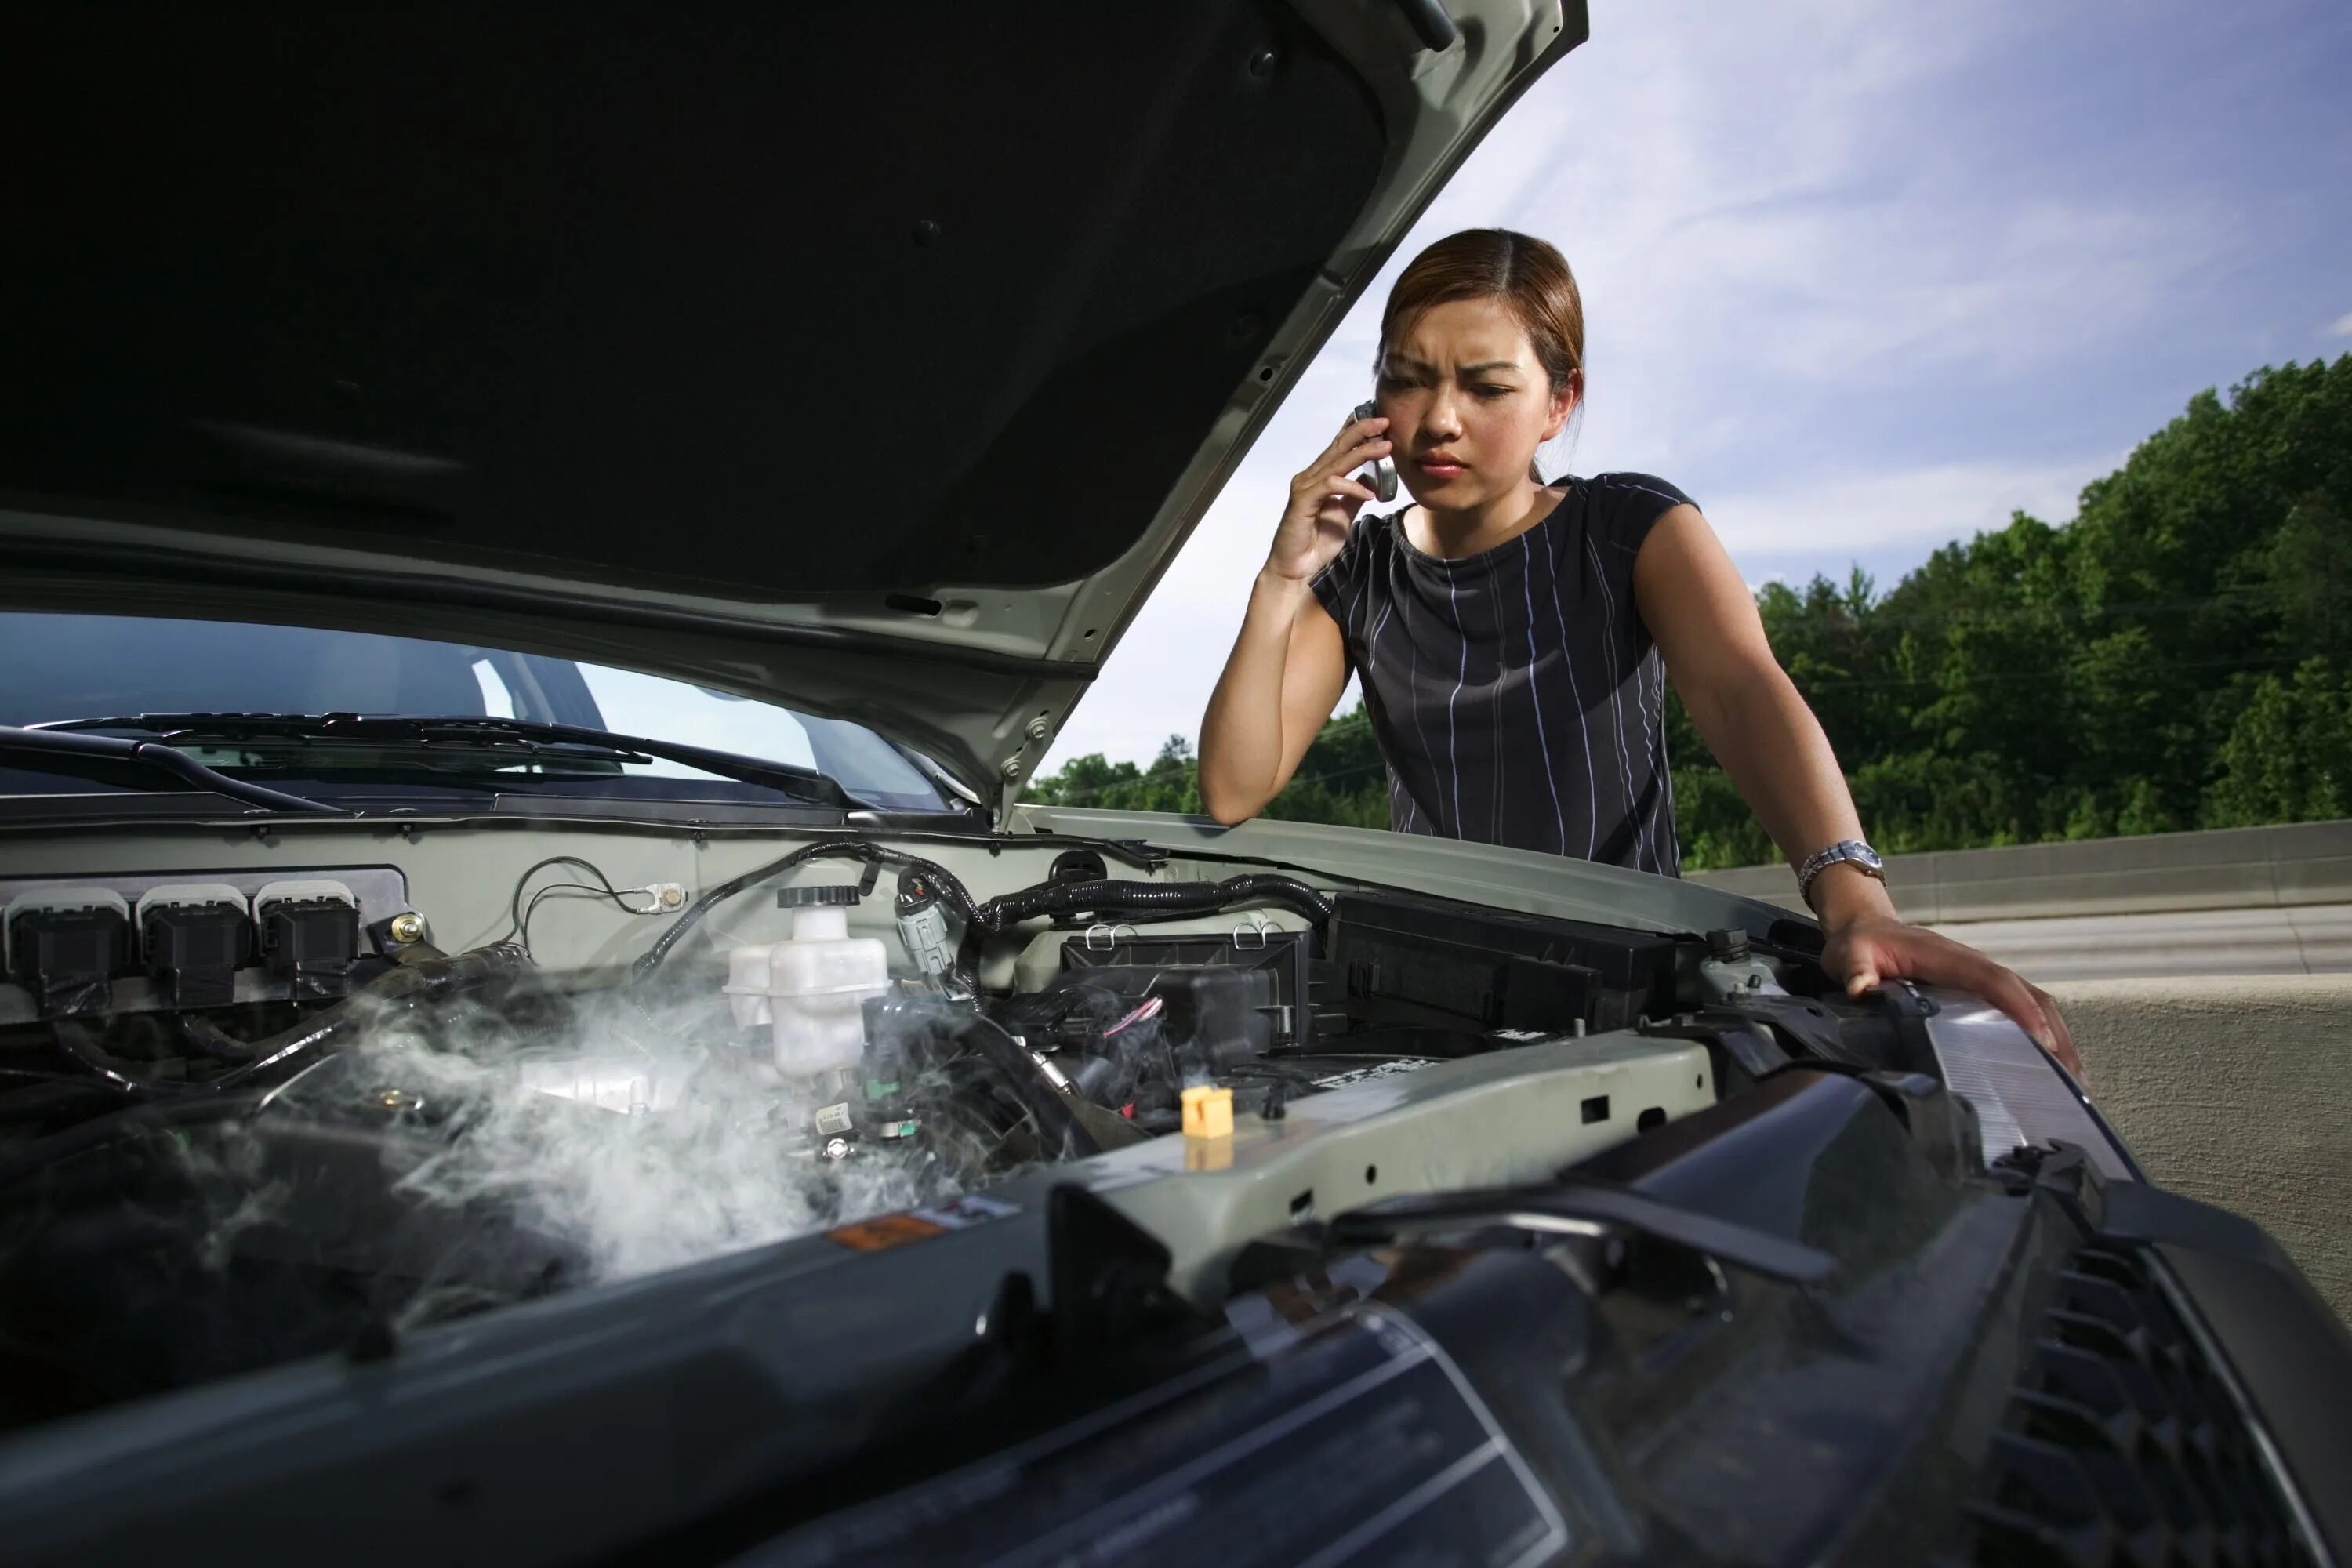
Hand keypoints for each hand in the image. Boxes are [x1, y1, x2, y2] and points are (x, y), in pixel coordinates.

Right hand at [1268, 413, 1390, 582]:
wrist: (1296, 568)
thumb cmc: (1316, 542)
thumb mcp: (1345, 514)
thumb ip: (1355, 495)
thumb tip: (1374, 479)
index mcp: (1320, 477)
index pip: (1339, 447)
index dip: (1357, 431)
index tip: (1380, 421)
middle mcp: (1310, 477)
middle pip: (1338, 447)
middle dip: (1362, 431)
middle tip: (1385, 421)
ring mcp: (1305, 487)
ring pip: (1336, 462)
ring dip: (1363, 453)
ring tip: (1386, 448)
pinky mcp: (1303, 501)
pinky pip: (1330, 486)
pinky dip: (1351, 487)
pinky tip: (1369, 495)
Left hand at [1823, 911, 2084, 1083]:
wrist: (1865, 928)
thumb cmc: (1860, 944)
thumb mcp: (1848, 954)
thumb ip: (1855, 970)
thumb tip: (1860, 989)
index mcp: (1948, 957)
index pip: (1993, 979)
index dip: (2019, 1007)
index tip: (2041, 1041)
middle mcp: (1974, 964)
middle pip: (2026, 994)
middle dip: (2052, 1033)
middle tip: (2071, 1077)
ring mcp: (1981, 976)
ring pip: (2032, 1001)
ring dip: (2057, 1037)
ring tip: (2075, 1080)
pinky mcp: (1981, 989)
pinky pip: (2021, 1007)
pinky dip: (2044, 1032)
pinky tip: (2054, 1065)